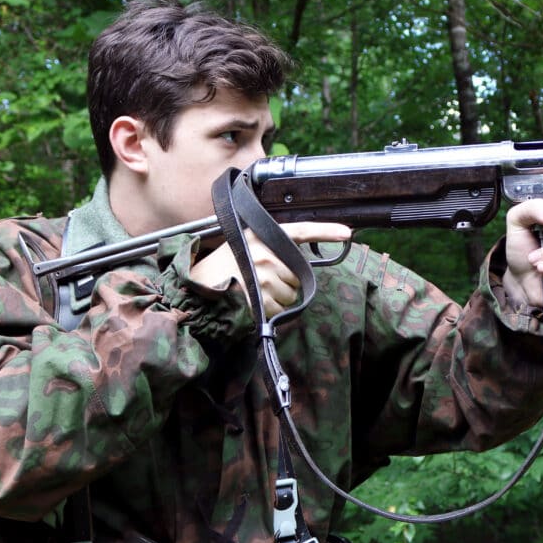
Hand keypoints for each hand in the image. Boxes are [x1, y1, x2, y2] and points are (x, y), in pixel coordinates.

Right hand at [190, 221, 351, 316]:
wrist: (196, 289)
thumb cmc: (220, 269)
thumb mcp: (243, 247)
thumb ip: (269, 249)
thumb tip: (296, 263)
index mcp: (260, 236)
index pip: (300, 231)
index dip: (325, 231)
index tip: (347, 233)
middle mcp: (265, 253)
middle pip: (297, 273)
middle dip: (284, 281)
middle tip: (258, 280)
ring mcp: (264, 276)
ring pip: (291, 293)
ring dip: (278, 298)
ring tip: (253, 292)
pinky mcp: (261, 297)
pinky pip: (281, 309)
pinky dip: (271, 311)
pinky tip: (253, 303)